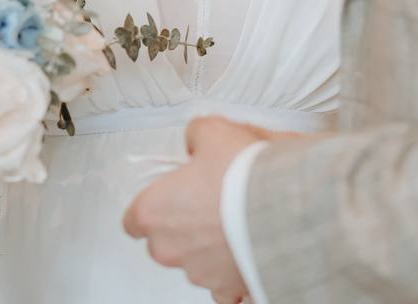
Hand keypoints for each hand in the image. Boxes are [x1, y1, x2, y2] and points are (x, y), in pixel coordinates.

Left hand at [123, 115, 271, 301]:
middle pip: (164, 241)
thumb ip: (195, 135)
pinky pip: (224, 288)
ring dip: (211, 246)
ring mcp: (199, 273)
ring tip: (238, 219)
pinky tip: (246, 253)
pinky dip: (232, 274)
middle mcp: (170, 249)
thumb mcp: (212, 130)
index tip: (169, 194)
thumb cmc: (242, 173)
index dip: (153, 203)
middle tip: (210, 200)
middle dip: (184, 224)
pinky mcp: (229, 288)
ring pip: (196, 262)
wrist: (283, 206)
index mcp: (154, 211)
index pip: (134, 219)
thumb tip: (196, 141)